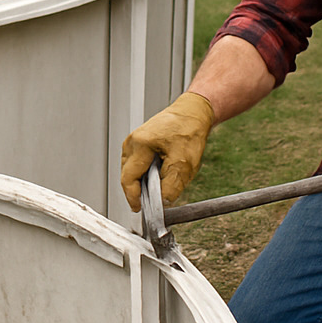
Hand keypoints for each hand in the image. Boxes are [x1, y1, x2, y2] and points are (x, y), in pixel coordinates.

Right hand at [120, 91, 215, 210]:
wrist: (193, 113)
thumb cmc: (189, 131)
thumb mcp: (184, 164)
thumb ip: (171, 187)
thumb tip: (161, 202)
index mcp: (140, 145)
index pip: (128, 179)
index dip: (133, 197)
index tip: (140, 209)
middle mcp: (132, 142)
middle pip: (128, 176)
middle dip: (140, 190)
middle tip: (157, 198)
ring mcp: (133, 142)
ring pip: (132, 171)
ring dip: (144, 181)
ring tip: (163, 180)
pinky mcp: (138, 143)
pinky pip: (137, 164)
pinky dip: (147, 172)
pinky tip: (161, 171)